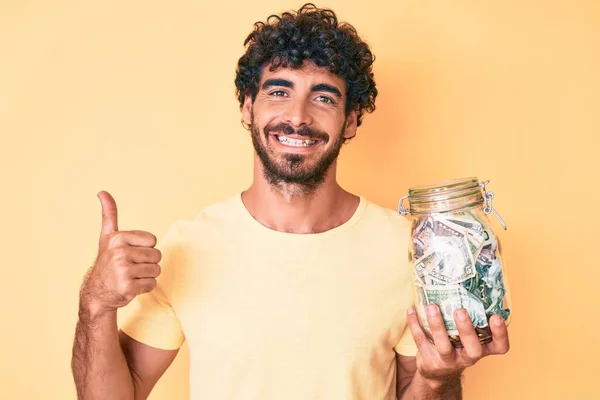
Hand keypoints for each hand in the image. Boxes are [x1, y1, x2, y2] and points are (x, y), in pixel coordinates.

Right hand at [79, 191, 161, 317]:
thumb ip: (109, 214)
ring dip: (147, 276)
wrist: (97, 292)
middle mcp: (119, 253)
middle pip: (157, 256)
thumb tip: (102, 192)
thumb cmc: (107, 262)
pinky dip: (145, 287)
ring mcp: (123, 270)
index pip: (152, 240)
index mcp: (118, 238)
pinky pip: (151, 284)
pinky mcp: (128, 287)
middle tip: (131, 267)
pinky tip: (131, 286)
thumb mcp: (107, 236)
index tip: (130, 253)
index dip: (145, 248)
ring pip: (156, 270)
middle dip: (148, 263)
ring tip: (131, 276)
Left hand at [406, 304, 509, 387]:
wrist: (437, 373)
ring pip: (444, 346)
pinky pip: (421, 341)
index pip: (499, 347)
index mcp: (482, 349)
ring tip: (432, 307)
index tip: (496, 316)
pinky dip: (415, 324)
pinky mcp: (430, 362)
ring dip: (437, 325)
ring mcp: (449, 362)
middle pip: (473, 349)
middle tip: (460, 311)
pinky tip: (411, 310)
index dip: (500, 334)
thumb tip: (466, 282)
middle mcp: (468, 358)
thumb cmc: (456, 345)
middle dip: (466, 329)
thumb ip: (470, 318)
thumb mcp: (467, 336)